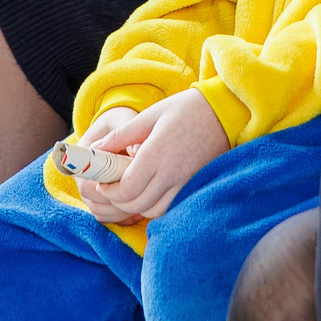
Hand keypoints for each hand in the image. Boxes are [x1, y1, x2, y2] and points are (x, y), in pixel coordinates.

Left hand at [77, 91, 229, 223]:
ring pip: (154, 211)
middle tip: (111, 189)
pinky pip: (170, 206)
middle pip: (137, 204)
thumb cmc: (185, 109)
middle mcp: (171, 173)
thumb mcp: (149, 115)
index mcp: (156, 154)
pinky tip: (149, 191)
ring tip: (130, 191)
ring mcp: (185, 182)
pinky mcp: (193, 185)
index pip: (127, 188)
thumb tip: (95, 148)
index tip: (103, 183)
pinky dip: (155, 206)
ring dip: (137, 206)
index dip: (109, 191)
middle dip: (118, 201)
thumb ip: (120, 135)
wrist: (224, 112)